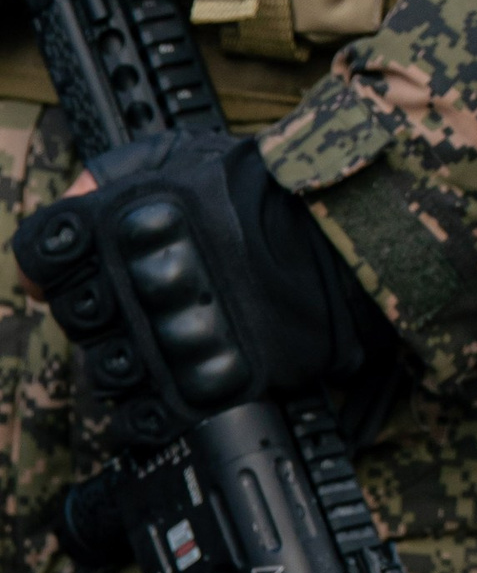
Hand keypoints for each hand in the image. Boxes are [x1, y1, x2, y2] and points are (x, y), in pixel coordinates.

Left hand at [16, 130, 393, 410]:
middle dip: (103, 304)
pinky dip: (150, 407)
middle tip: (151, 288)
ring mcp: (158, 345)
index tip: (75, 259)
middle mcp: (129, 286)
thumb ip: (113, 173)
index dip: (52, 259)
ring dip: (130, 355)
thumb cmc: (267, 190)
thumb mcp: (185, 152)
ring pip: (103, 370)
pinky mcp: (192, 393)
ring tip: (177, 328)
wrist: (343, 240)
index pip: (37, 254)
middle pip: (71, 315)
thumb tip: (69, 204)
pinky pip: (138, 420)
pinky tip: (179, 375)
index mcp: (120, 222)